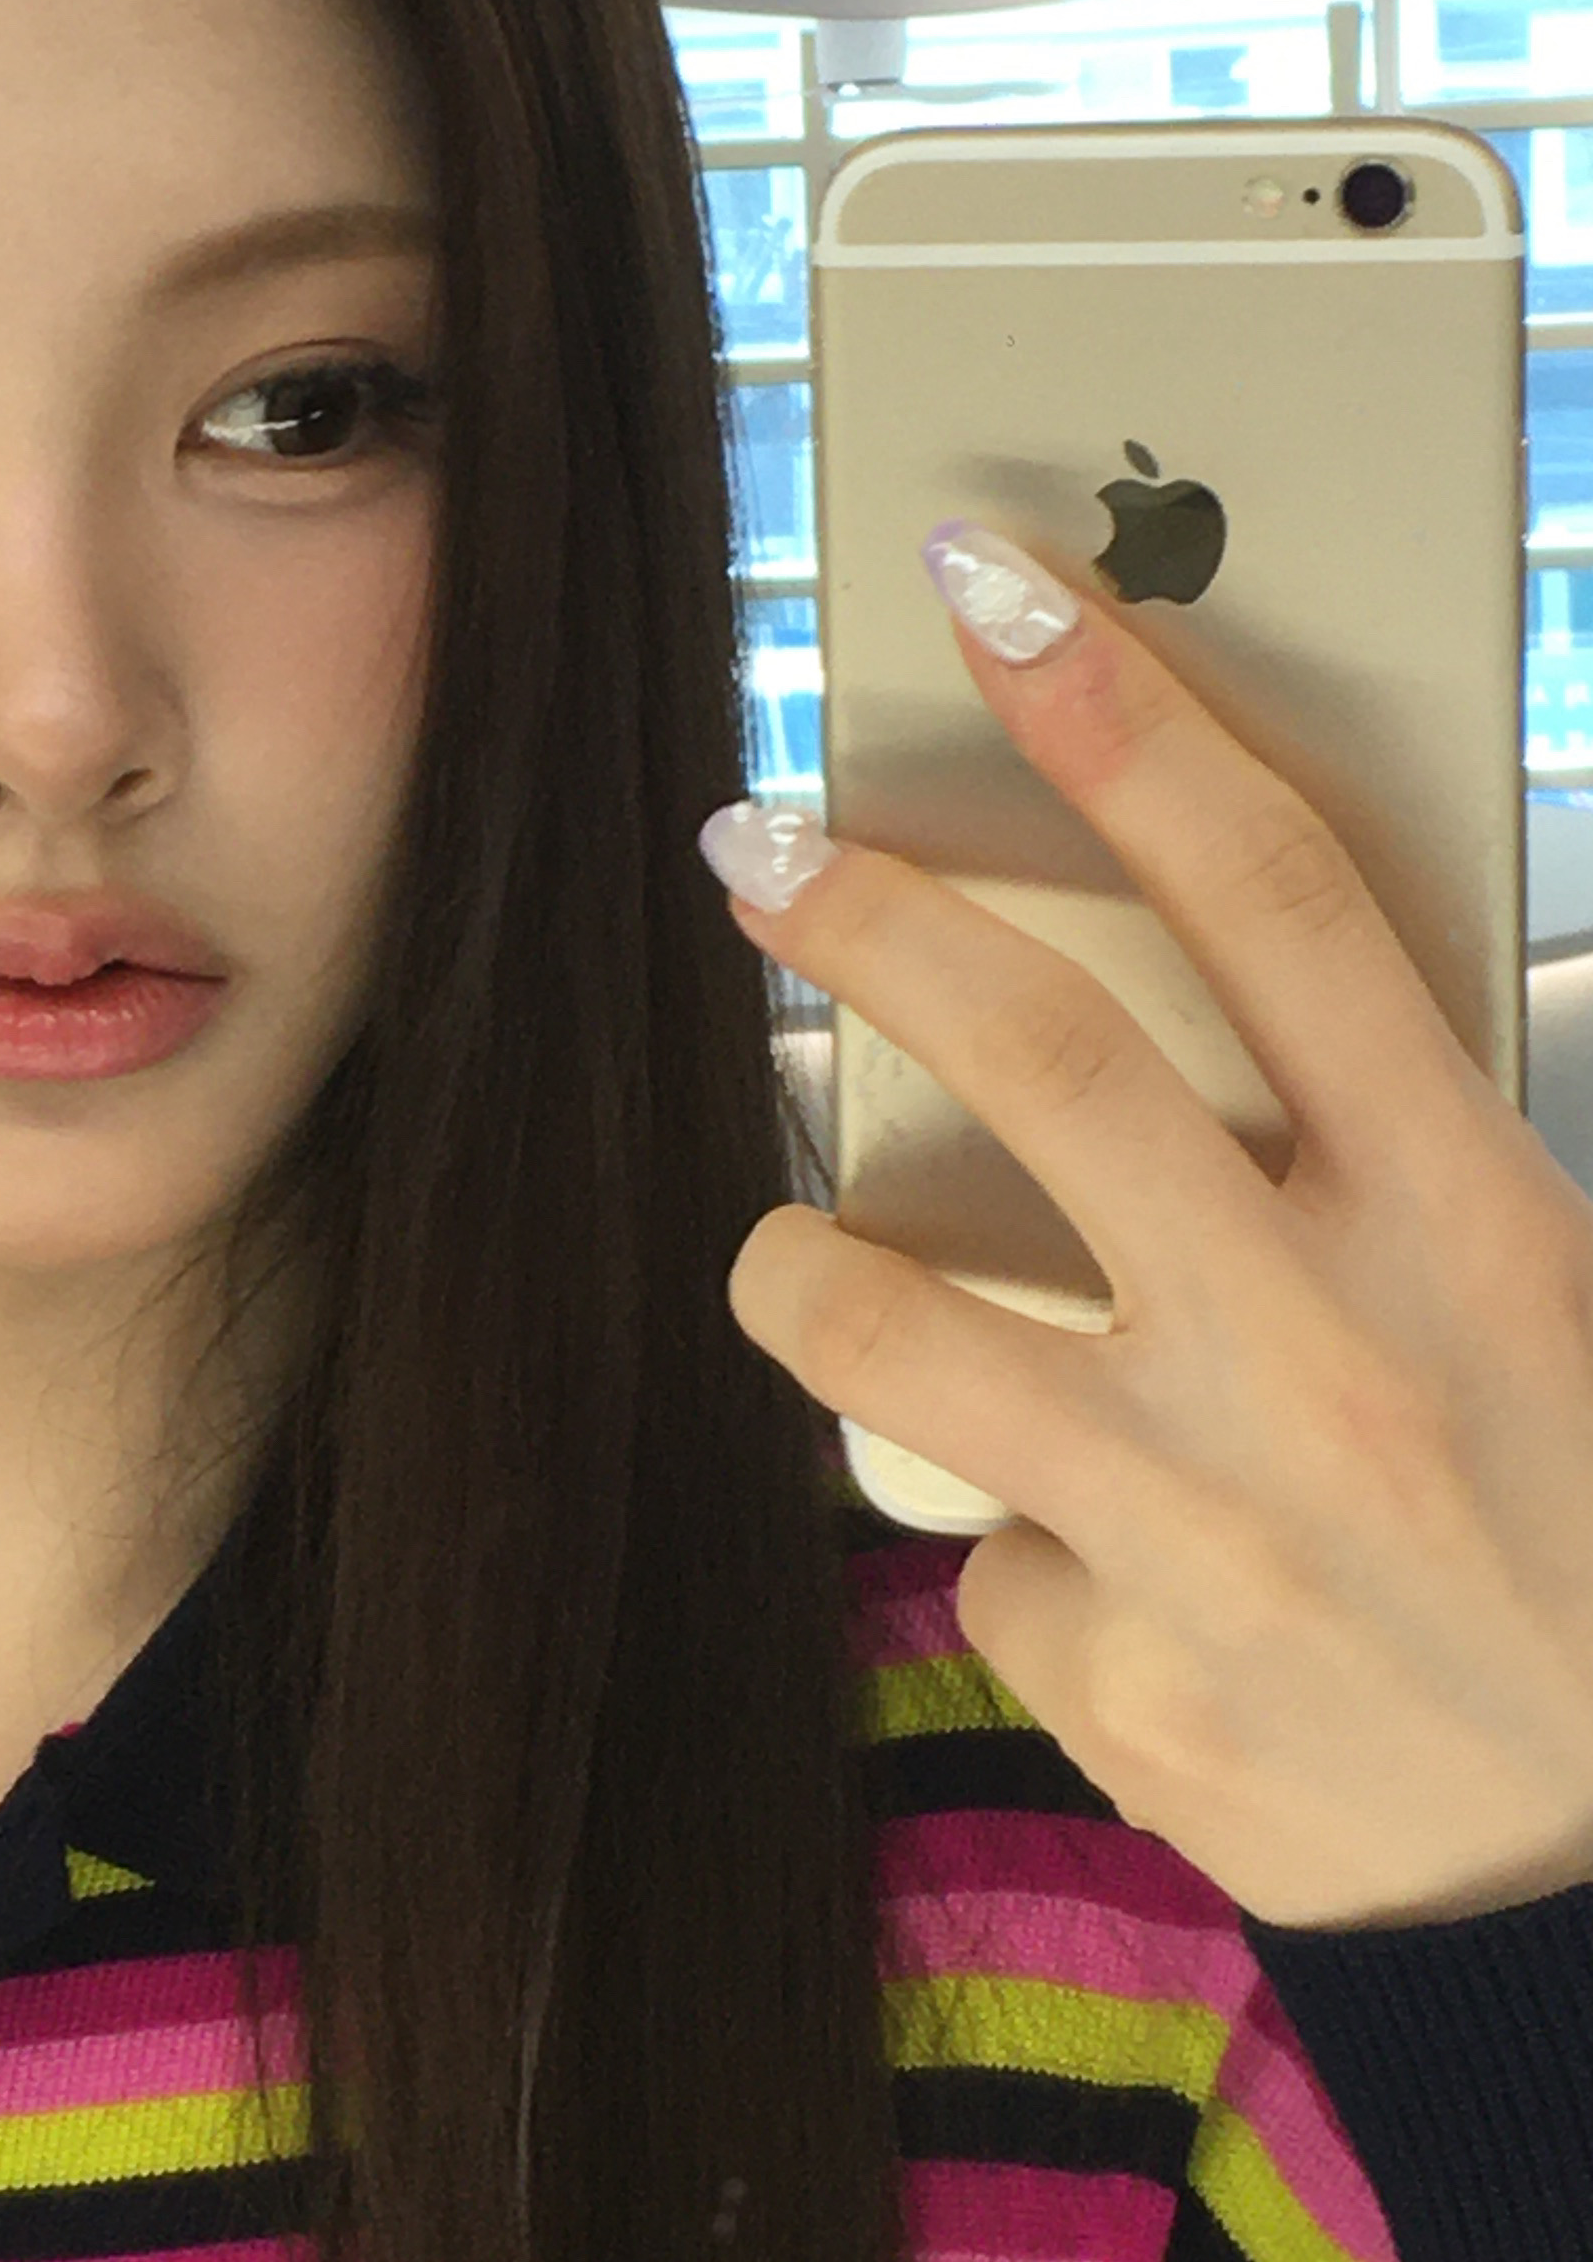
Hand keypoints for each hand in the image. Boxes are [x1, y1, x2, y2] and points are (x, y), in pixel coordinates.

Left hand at [698, 519, 1592, 1933]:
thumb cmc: (1566, 1520)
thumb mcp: (1541, 1291)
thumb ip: (1373, 1140)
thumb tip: (1188, 974)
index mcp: (1474, 1217)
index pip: (1286, 902)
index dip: (1128, 719)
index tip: (990, 580)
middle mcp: (1333, 1351)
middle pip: (1046, 1061)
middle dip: (870, 920)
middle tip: (749, 843)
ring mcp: (1214, 1527)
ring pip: (885, 1323)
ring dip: (800, 1257)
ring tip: (797, 1246)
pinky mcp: (1128, 1681)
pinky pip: (984, 1553)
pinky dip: (1022, 1543)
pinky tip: (1119, 1591)